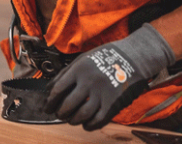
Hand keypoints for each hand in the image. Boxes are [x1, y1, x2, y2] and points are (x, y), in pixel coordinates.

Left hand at [43, 24, 174, 130]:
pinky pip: (99, 119)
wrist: (134, 57)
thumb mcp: (83, 59)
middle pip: (68, 104)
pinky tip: (86, 124)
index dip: (50, 102)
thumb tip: (49, 88)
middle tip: (59, 115)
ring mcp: (102, 93)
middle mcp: (89, 81)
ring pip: (82, 114)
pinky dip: (90, 125)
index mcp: (79, 69)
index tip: (48, 107)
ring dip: (73, 120)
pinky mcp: (114, 102)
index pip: (58, 89)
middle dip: (61, 113)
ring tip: (71, 119)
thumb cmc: (106, 57)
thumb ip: (65, 73)